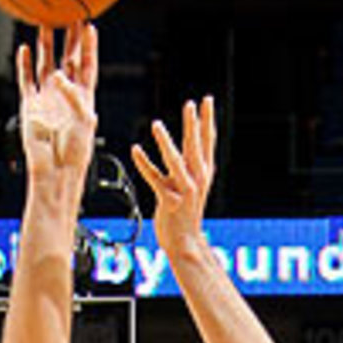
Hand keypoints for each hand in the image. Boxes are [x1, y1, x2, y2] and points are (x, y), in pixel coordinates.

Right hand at [16, 24, 97, 183]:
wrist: (55, 171)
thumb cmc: (75, 151)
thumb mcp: (84, 119)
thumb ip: (73, 95)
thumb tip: (58, 76)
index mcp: (83, 97)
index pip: (87, 64)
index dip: (88, 45)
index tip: (89, 23)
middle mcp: (65, 94)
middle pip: (67, 58)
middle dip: (68, 37)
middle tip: (68, 12)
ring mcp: (47, 98)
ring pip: (46, 64)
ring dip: (46, 45)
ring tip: (45, 22)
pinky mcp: (30, 105)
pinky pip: (26, 80)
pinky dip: (24, 65)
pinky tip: (23, 49)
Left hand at [131, 97, 215, 255]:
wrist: (184, 242)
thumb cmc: (184, 213)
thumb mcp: (191, 186)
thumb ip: (188, 166)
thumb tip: (186, 149)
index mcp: (204, 173)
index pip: (207, 142)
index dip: (207, 120)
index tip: (206, 100)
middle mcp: (197, 179)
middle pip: (196, 146)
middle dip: (194, 124)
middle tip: (192, 103)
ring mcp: (184, 190)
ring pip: (175, 161)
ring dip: (165, 142)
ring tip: (156, 125)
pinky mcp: (169, 201)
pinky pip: (154, 178)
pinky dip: (144, 164)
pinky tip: (135, 149)